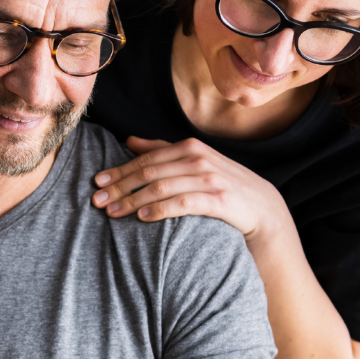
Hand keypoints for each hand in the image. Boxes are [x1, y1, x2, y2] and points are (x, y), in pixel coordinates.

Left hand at [92, 136, 285, 238]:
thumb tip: (129, 140)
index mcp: (189, 147)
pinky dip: (158, 210)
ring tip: (112, 213)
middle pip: (148, 172)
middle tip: (97, 201)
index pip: (146, 158)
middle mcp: (198, 159)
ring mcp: (208, 178)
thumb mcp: (194, 162)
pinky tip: (141, 218)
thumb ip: (162, 150)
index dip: (119, 171)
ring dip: (132, 201)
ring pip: (160, 188)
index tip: (97, 183)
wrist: (262, 208)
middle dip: (119, 187)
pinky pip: (181, 203)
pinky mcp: (217, 199)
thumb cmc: (221, 185)